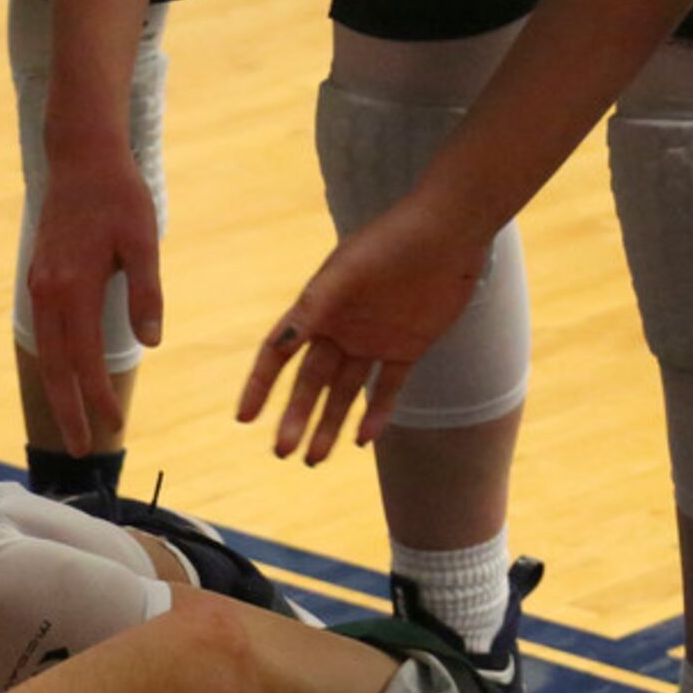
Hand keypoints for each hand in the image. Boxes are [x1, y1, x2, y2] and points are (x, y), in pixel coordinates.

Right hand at [28, 140, 162, 452]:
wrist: (80, 156)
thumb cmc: (118, 195)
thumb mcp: (143, 239)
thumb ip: (146, 292)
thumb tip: (151, 341)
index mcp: (73, 288)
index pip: (85, 359)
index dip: (99, 397)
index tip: (116, 425)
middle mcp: (48, 293)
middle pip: (55, 368)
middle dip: (69, 412)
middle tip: (83, 451)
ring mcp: (40, 287)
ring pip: (46, 354)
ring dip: (60, 393)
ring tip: (74, 425)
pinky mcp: (40, 279)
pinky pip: (45, 335)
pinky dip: (54, 365)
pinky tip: (67, 381)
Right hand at [238, 198, 492, 463]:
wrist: (448, 233)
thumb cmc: (392, 243)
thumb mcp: (347, 272)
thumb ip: (314, 307)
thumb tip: (282, 342)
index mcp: (318, 308)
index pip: (279, 353)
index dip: (260, 385)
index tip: (245, 418)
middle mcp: (341, 328)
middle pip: (310, 383)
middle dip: (295, 417)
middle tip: (282, 452)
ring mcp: (373, 340)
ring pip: (344, 393)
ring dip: (329, 425)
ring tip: (315, 459)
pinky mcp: (407, 348)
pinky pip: (386, 389)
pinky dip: (375, 414)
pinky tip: (361, 440)